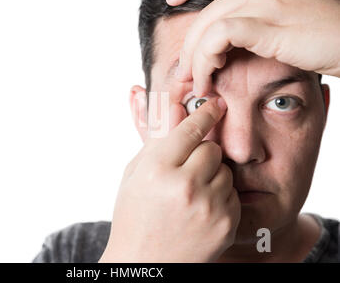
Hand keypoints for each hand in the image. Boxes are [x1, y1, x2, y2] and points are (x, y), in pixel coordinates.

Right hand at [99, 97, 240, 262]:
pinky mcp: (225, 225)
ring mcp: (208, 207)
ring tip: (190, 193)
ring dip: (211, 175)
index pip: (191, 128)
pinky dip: (220, 197)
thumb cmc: (134, 216)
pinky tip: (199, 209)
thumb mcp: (134, 174)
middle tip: (186, 168)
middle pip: (212, 148)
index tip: (216, 103)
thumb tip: (175, 106)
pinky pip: (233, 194)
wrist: (144, 263)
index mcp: (157, 170)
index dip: (205, 112)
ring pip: (225, 170)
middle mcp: (184, 186)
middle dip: (201, 152)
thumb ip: (156, 140)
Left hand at [166, 0, 339, 96]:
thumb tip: (239, 28)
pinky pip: (221, 36)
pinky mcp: (270, 23)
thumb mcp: (298, 9)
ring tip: (195, 81)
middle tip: (183, 70)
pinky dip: (207, 57)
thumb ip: (268, 7)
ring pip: (209, 23)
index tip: (174, 0)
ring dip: (194, 56)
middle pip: (208, 5)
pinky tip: (210, 74)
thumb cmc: (331, 34)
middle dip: (188, 41)